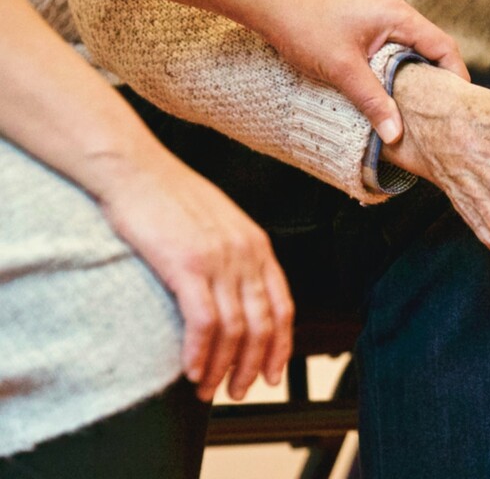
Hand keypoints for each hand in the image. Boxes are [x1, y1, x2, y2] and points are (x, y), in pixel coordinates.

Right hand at [95, 150, 293, 401]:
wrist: (135, 169)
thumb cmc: (170, 196)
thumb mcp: (219, 223)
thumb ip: (235, 256)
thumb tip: (236, 294)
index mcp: (257, 245)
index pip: (283, 306)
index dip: (280, 346)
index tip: (271, 374)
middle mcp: (246, 254)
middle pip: (263, 325)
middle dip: (252, 366)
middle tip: (237, 391)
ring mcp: (219, 259)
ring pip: (235, 329)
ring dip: (223, 368)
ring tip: (208, 390)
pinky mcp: (187, 265)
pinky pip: (204, 322)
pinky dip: (200, 353)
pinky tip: (191, 370)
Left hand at [258, 0, 469, 143]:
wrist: (268, 2)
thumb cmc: (304, 26)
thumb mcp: (342, 70)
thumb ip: (373, 102)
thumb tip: (396, 135)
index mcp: (398, 15)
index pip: (443, 46)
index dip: (456, 77)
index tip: (458, 106)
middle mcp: (394, 10)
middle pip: (431, 48)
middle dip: (438, 80)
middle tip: (440, 113)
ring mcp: (380, 13)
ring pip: (411, 48)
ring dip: (415, 75)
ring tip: (417, 107)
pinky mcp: (365, 20)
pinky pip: (393, 46)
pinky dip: (397, 67)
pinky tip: (389, 89)